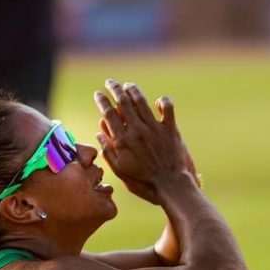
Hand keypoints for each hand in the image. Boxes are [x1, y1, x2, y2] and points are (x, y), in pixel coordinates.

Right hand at [93, 80, 193, 204]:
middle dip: (115, 88)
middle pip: (123, 102)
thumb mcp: (121, 171)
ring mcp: (154, 128)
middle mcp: (137, 130)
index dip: (102, 101)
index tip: (98, 94)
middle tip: (110, 82)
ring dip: (133, 90)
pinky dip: (162, 101)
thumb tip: (99, 134)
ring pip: (141, 101)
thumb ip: (109, 151)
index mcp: (123, 140)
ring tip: (128, 86)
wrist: (170, 186)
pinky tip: (158, 102)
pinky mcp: (170, 129)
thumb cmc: (144, 183)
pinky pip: (167, 107)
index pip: (109, 114)